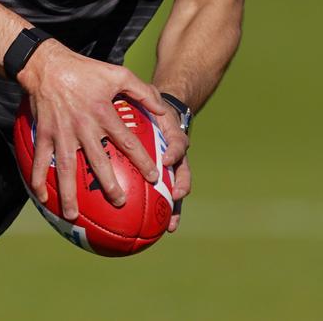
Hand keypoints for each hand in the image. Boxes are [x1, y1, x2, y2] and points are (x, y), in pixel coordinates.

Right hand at [18, 39, 165, 220]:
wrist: (48, 65)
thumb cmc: (86, 70)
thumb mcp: (118, 74)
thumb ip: (142, 92)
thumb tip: (162, 108)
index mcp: (103, 112)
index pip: (127, 141)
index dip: (142, 160)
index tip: (153, 177)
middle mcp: (83, 125)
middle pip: (98, 161)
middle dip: (109, 184)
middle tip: (119, 203)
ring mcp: (62, 131)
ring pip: (66, 167)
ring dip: (69, 193)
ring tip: (73, 216)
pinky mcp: (44, 133)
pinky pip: (40, 160)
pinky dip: (38, 179)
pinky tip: (41, 198)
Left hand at [158, 101, 191, 232]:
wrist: (159, 113)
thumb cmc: (151, 104)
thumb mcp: (151, 94)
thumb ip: (148, 95)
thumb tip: (145, 95)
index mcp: (174, 136)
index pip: (179, 144)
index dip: (174, 152)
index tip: (166, 160)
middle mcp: (175, 155)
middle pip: (183, 174)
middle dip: (181, 188)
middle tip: (176, 198)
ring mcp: (171, 169)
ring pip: (176, 191)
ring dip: (174, 208)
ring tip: (168, 227)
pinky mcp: (162, 179)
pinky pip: (160, 196)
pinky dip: (155, 211)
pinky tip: (140, 227)